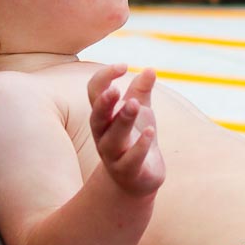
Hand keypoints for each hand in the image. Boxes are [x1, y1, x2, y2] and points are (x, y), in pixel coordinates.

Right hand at [86, 64, 164, 197]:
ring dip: (122, 121)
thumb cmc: (134, 139)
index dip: (105, 78)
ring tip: (134, 104)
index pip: (95, 93)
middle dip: (104, 104)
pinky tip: (150, 131)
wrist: (138, 178)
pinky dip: (140, 146)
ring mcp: (114, 155)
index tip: (123, 66)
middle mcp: (104, 135)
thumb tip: (150, 69)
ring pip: (113, 138)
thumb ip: (142, 91)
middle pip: (97, 117)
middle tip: (115, 90)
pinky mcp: (129, 171)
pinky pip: (131, 159)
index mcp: (104, 116)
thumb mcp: (140, 112)